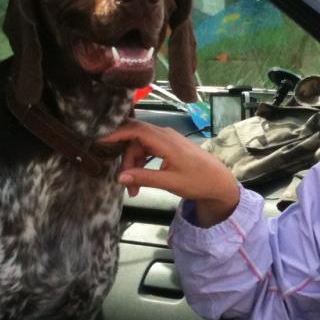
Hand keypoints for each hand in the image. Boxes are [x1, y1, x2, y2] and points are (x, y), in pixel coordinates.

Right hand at [109, 119, 241, 225]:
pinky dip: (141, 163)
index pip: (136, 129)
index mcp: (166, 141)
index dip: (116, 132)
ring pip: (140, 146)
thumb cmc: (199, 181)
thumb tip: (119, 177)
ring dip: (134, 165)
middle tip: (126, 184)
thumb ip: (144, 178)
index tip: (99, 138)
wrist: (220, 182)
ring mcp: (167, 140)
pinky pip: (148, 149)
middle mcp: (165, 136)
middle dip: (126, 160)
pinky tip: (140, 180)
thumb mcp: (170, 182)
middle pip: (135, 140)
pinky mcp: (169, 147)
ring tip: (134, 189)